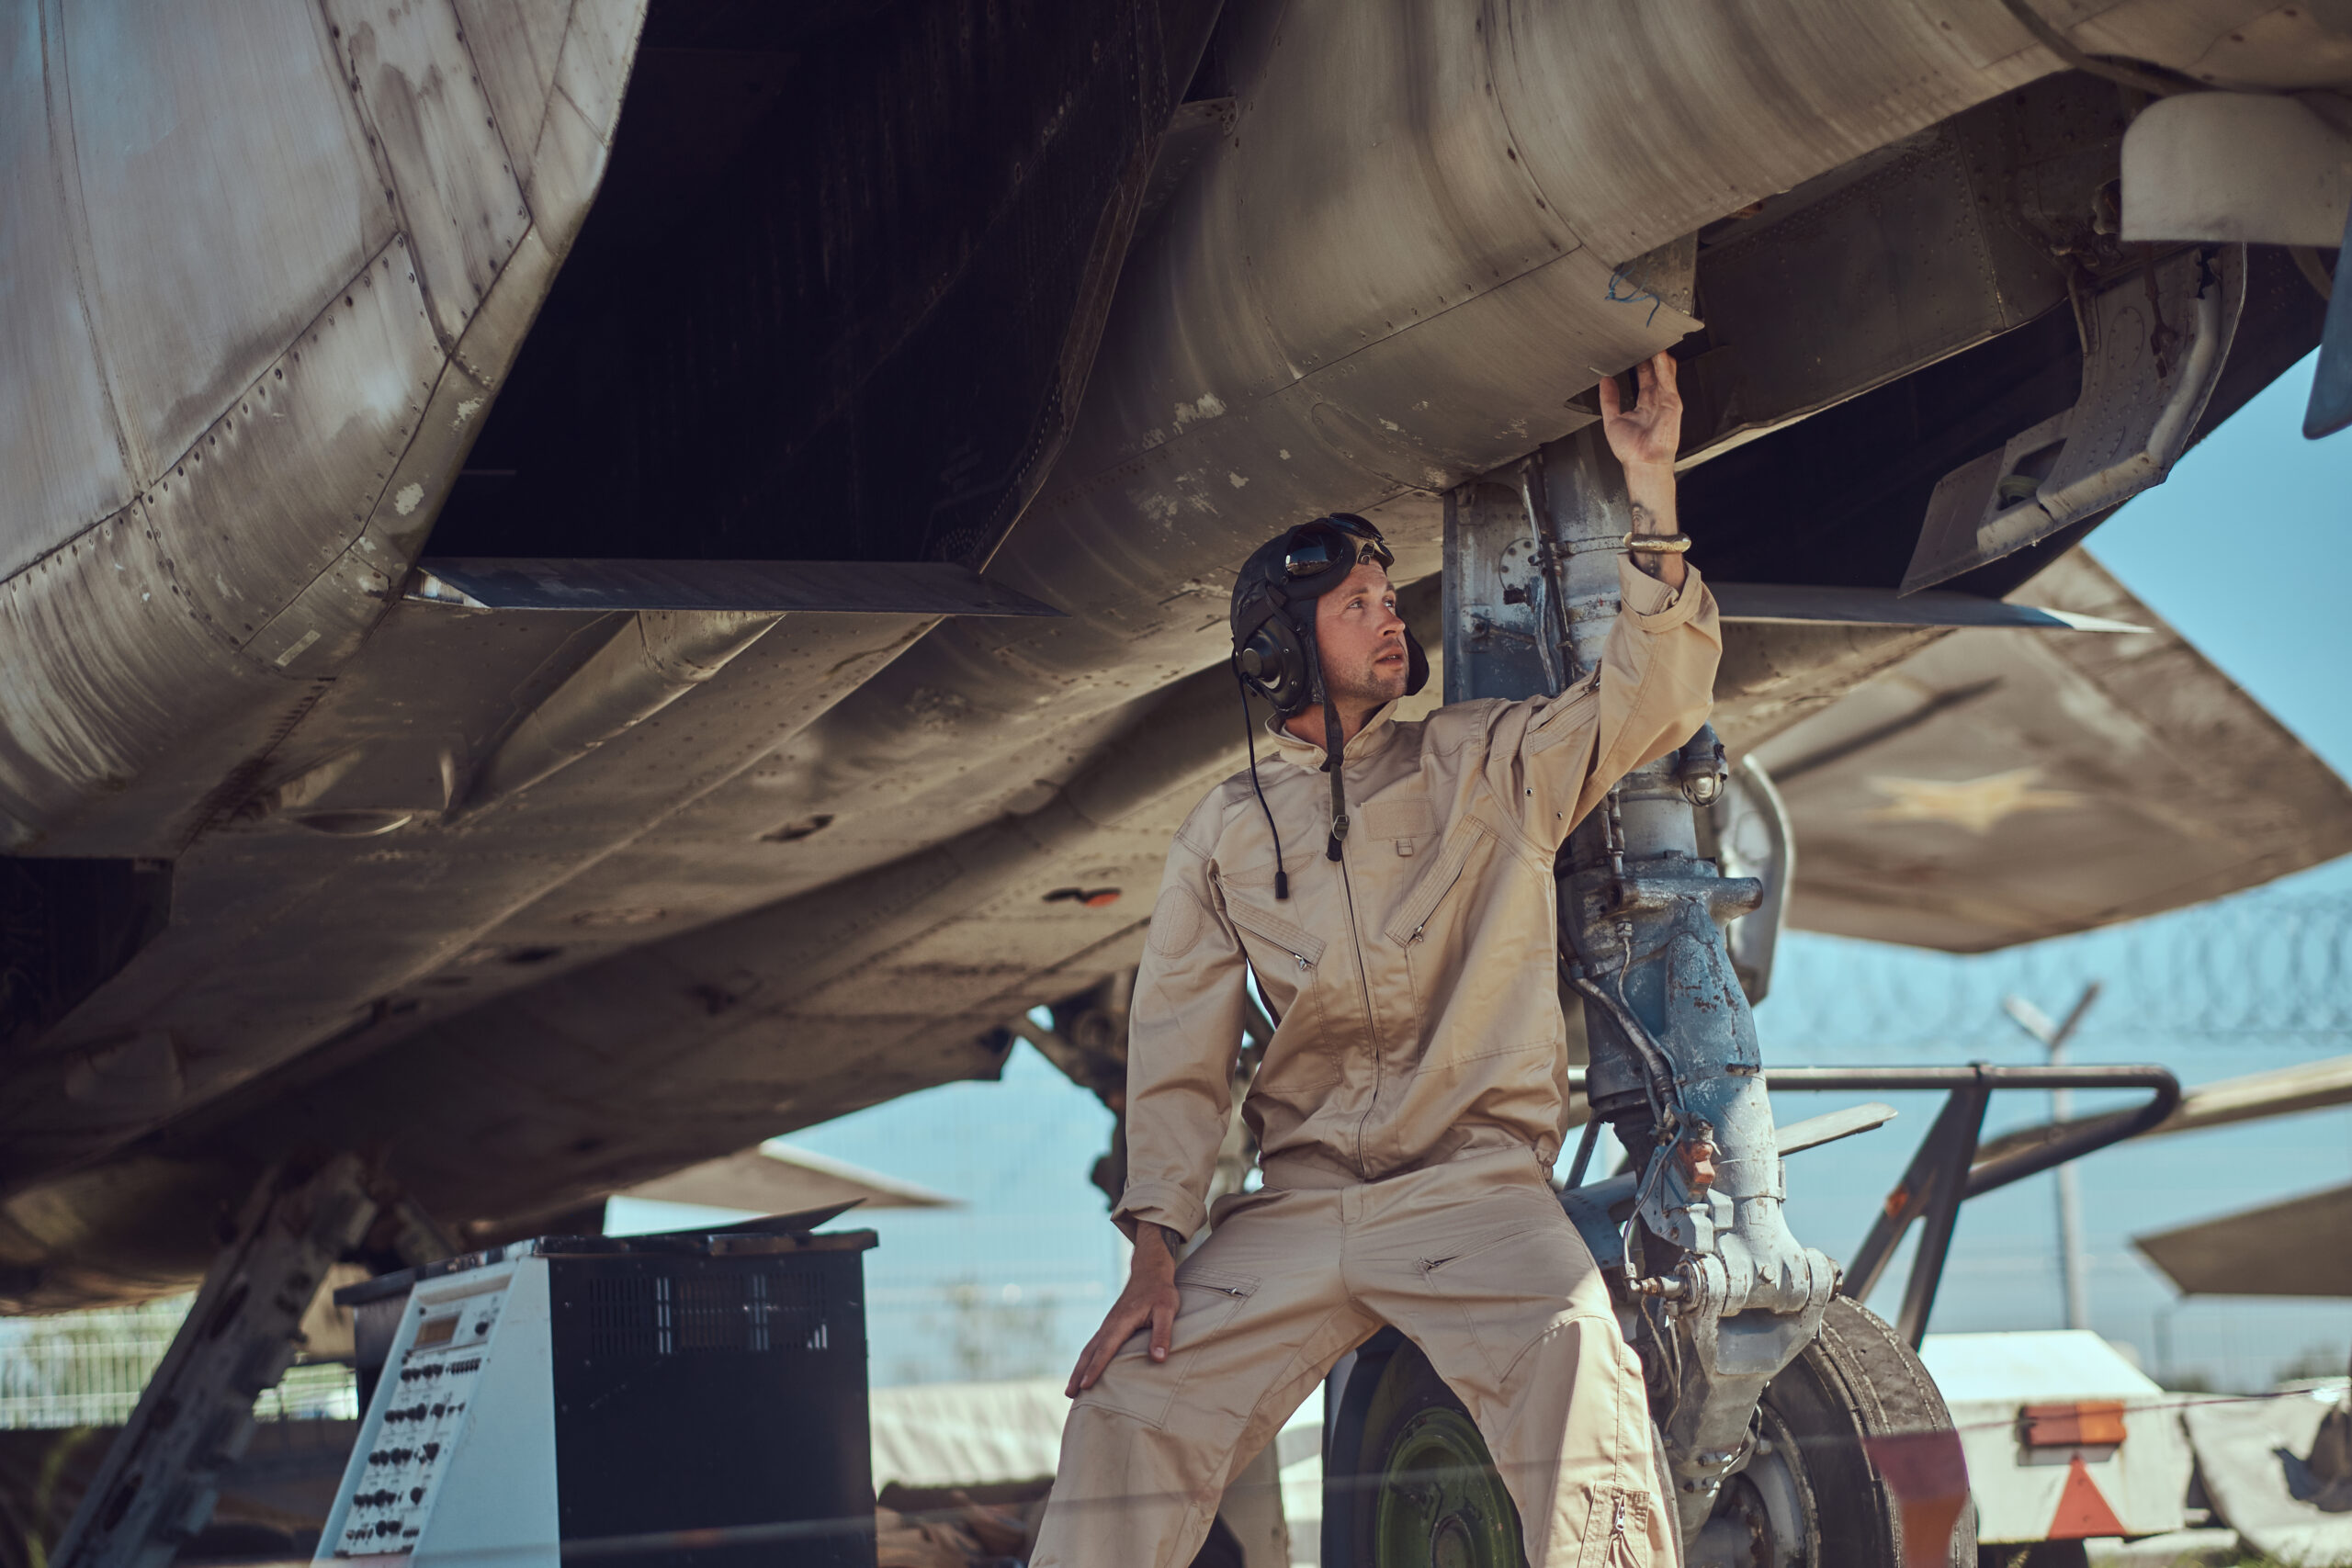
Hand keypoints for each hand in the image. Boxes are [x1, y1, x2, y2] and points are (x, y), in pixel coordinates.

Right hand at [1066, 1225, 1182, 1395]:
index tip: (1085, 1386)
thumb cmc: (1160, 1291)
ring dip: (1079, 1369)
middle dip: (1078, 1373)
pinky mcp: (1110, 1325)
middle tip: (1069, 1395)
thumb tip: (1158, 1359)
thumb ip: (1162, 1334)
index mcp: (1121, 1322)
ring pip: (1089, 1349)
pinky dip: (1086, 1360)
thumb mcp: (1167, 1310)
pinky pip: (1094, 1345)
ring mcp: (1108, 1324)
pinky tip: (1085, 1371)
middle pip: (1089, 1352)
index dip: (1096, 1369)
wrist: (1149, 1271)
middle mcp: (1110, 1324)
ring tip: (1071, 1391)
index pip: (1106, 1349)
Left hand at [1596, 350, 1683, 480]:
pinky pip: (1668, 382)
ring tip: (1655, 341)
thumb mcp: (1611, 420)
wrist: (1642, 463)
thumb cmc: (1631, 450)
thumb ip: (1609, 399)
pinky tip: (1661, 356)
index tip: (1636, 353)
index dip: (1641, 367)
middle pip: (1656, 375)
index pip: (1644, 381)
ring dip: (1660, 359)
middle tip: (1646, 341)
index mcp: (1644, 407)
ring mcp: (1665, 403)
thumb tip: (1605, 382)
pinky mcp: (1672, 404)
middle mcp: (1656, 404)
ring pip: (1664, 375)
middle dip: (1651, 359)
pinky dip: (1665, 368)